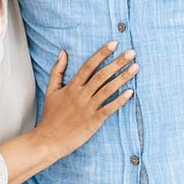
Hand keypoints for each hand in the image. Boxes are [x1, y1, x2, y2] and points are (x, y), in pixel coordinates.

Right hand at [34, 41, 137, 159]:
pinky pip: (109, 108)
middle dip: (118, 62)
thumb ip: (57, 70)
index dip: (102, 53)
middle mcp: (81, 95)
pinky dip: (120, 100)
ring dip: (123, 78)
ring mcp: (88, 108)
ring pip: (108, 89)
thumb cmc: (50, 116)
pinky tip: (130, 92)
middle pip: (102, 75)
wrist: (48, 140)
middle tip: (131, 52)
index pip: (89, 65)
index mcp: (72, 86)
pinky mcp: (93, 121)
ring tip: (135, 67)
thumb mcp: (51, 90)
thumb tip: (62, 52)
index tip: (114, 44)